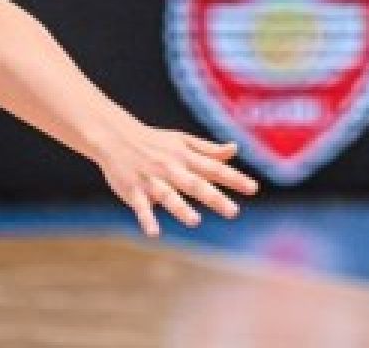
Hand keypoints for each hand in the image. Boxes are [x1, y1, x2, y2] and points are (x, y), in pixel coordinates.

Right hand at [94, 124, 259, 235]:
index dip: (234, 178)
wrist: (115, 136)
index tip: (253, 189)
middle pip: (196, 184)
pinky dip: (147, 219)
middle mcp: (171, 168)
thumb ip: (208, 149)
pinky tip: (154, 233)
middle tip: (233, 212)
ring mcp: (151, 180)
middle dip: (214, 198)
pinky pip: (140, 207)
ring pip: (168, 196)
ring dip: (181, 208)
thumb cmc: (154, 141)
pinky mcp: (133, 191)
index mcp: (186, 157)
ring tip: (195, 221)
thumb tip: (234, 150)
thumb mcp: (183, 140)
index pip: (214, 168)